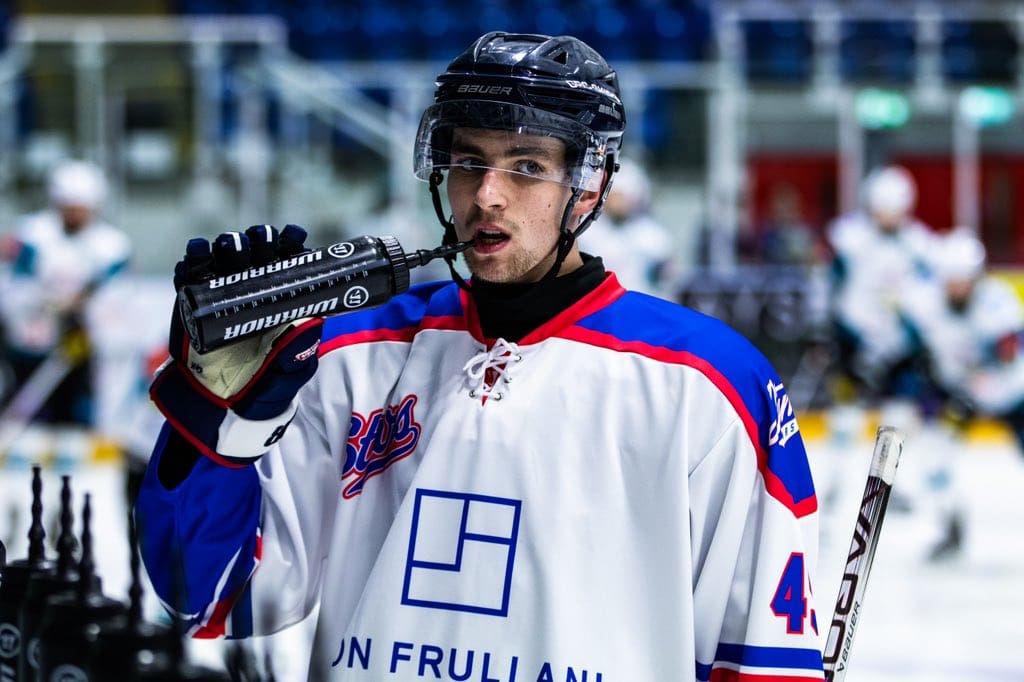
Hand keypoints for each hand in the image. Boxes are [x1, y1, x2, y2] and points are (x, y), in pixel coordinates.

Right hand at [150, 224, 323, 465]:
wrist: (220, 406)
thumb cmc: (262, 387)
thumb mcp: (287, 375)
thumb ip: (297, 354)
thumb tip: (310, 325)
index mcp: (282, 298)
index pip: (290, 262)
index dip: (293, 245)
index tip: (295, 239)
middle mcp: (253, 287)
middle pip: (258, 251)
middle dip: (261, 240)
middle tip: (263, 242)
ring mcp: (222, 290)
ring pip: (225, 255)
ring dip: (230, 245)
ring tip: (234, 248)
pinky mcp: (193, 299)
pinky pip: (190, 273)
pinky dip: (192, 259)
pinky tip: (198, 253)